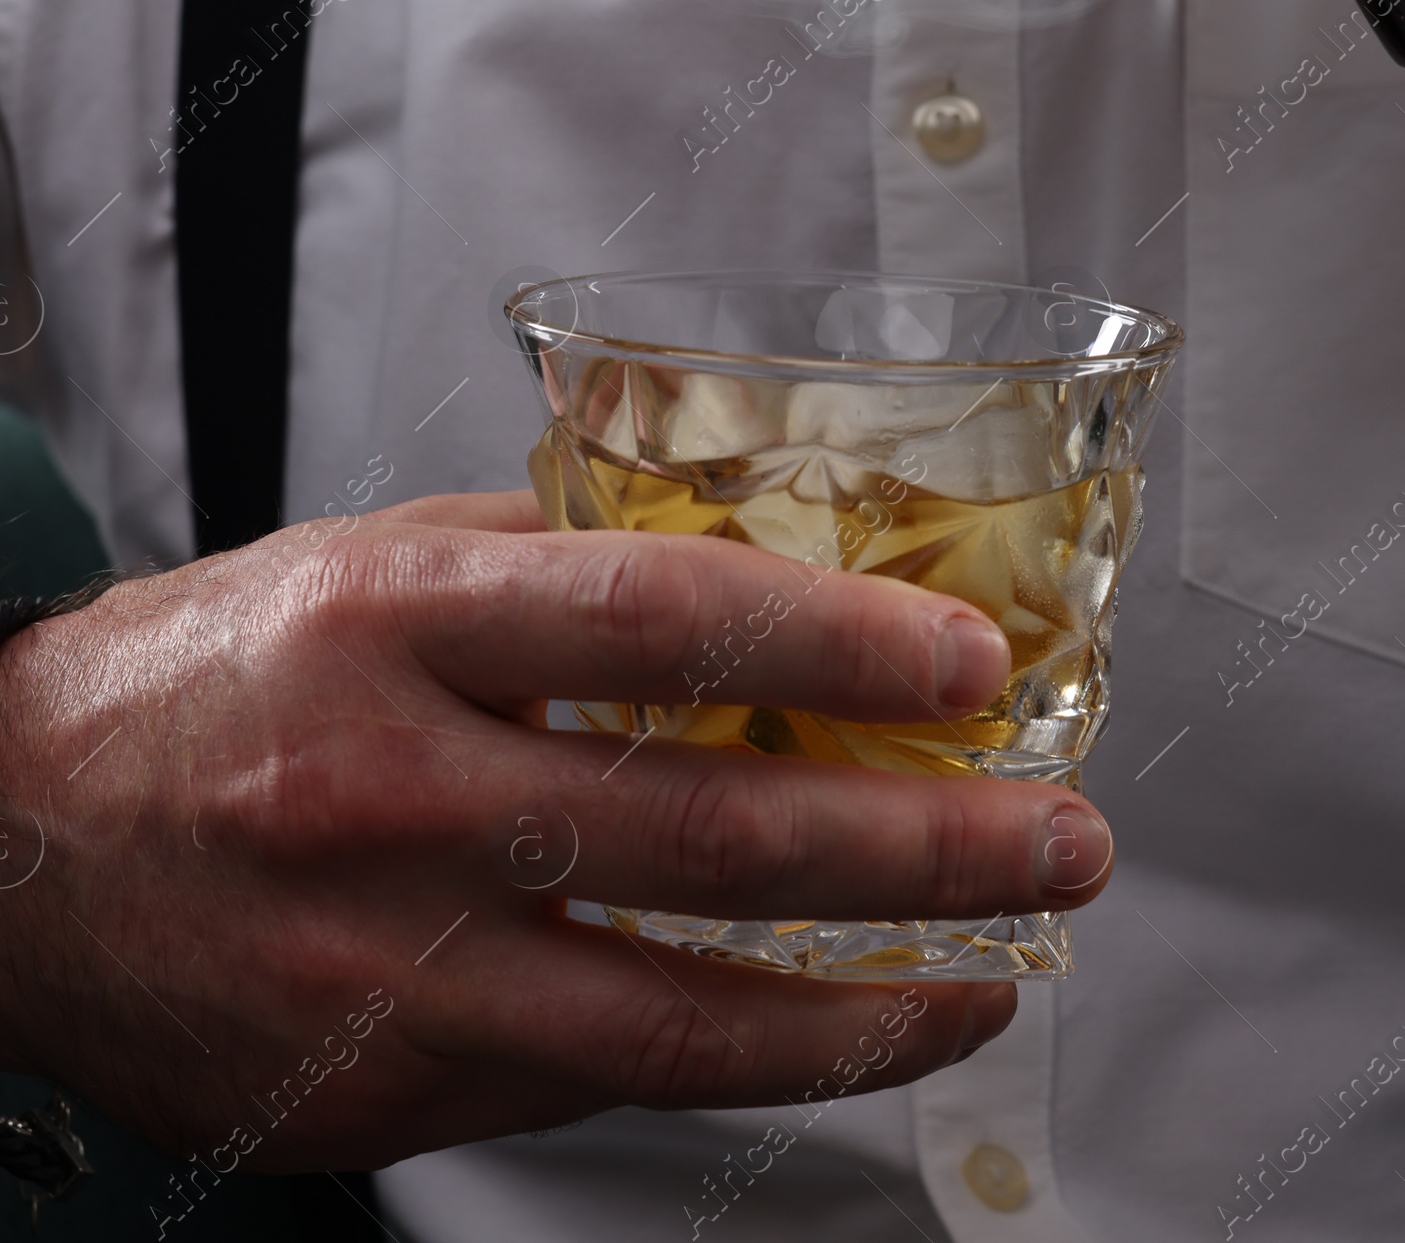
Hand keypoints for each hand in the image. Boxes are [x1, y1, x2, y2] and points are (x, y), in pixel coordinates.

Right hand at [0, 492, 1110, 1169]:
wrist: (9, 844)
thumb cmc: (203, 679)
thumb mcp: (362, 560)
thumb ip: (544, 562)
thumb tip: (739, 572)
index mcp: (394, 621)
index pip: (655, 619)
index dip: (834, 647)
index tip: (969, 667)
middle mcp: (392, 792)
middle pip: (709, 836)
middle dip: (924, 848)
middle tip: (1059, 837)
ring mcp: (386, 964)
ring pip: (678, 1017)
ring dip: (872, 1006)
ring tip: (998, 975)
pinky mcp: (378, 1086)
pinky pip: (599, 1080)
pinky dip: (741, 1063)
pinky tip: (831, 1032)